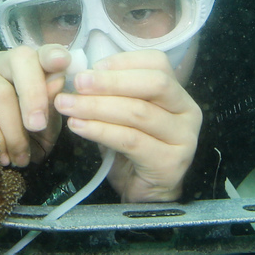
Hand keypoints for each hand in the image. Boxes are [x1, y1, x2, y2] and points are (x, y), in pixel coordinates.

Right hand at [0, 45, 70, 166]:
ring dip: (14, 130)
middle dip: (34, 95)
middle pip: (20, 61)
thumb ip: (50, 108)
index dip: (51, 55)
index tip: (62, 63)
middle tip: (38, 126)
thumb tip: (56, 87)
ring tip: (20, 157)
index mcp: (27, 66)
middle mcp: (0, 61)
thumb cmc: (14, 133)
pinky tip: (0, 156)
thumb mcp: (41, 127)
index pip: (41, 52)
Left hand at [55, 50, 200, 201]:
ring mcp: (183, 138)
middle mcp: (187, 112)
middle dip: (111, 81)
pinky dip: (100, 131)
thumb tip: (80, 76)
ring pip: (138, 112)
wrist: (145, 192)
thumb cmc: (132, 148)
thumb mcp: (121, 114)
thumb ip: (110, 94)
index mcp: (178, 93)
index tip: (90, 68)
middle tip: (77, 83)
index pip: (157, 63)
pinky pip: (130, 140)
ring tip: (67, 105)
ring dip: (97, 107)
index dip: (122, 62)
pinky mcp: (170, 162)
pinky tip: (78, 126)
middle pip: (153, 84)